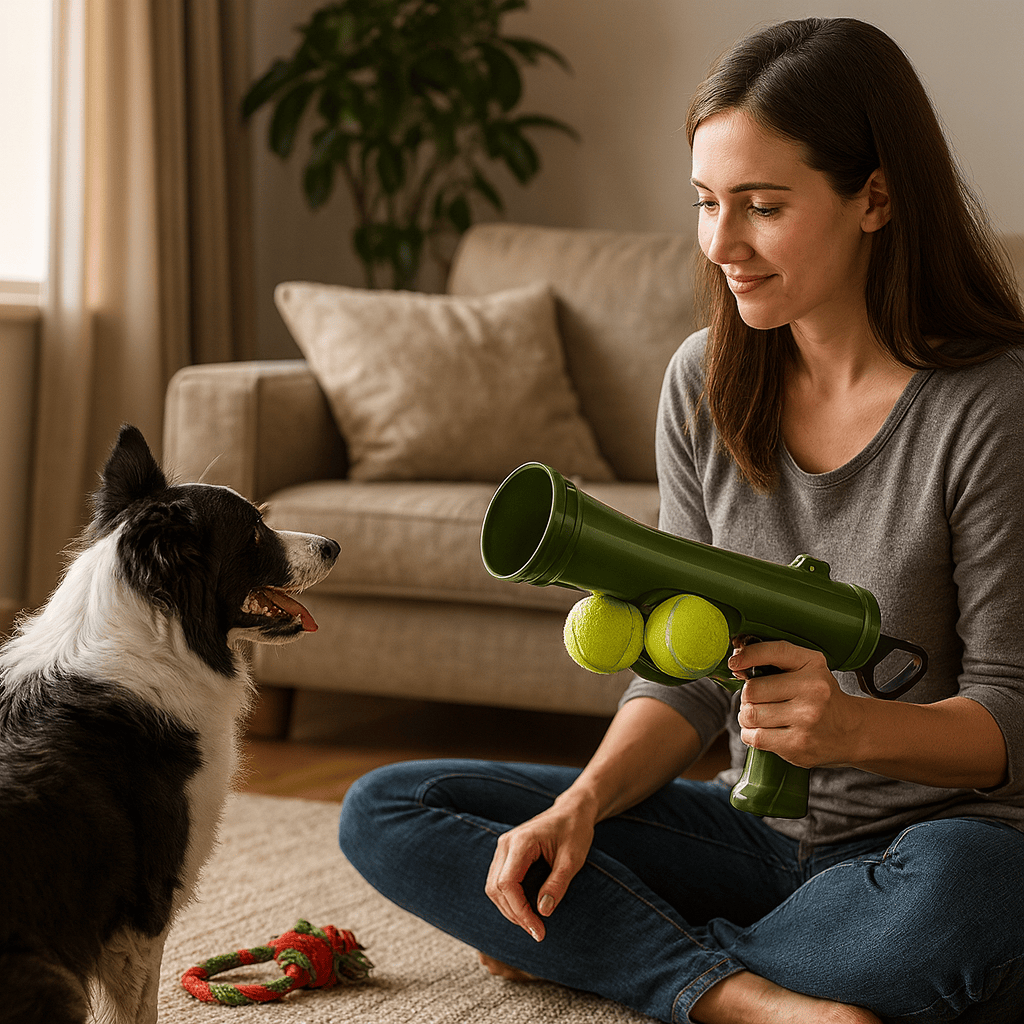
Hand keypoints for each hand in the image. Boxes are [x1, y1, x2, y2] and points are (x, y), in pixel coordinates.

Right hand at [484, 794, 595, 941]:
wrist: (572, 811)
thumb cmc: (575, 831)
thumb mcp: (573, 859)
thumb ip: (557, 883)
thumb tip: (543, 911)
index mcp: (521, 842)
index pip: (507, 883)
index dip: (520, 911)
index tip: (538, 930)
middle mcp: (506, 843)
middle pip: (496, 888)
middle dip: (514, 914)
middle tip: (537, 931)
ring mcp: (503, 847)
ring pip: (493, 887)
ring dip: (509, 909)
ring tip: (532, 923)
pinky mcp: (506, 853)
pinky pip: (498, 880)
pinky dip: (509, 899)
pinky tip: (526, 909)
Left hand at [728, 639, 864, 768]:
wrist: (853, 731)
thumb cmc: (821, 696)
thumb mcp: (808, 668)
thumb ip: (775, 659)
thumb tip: (736, 661)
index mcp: (812, 665)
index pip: (774, 652)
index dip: (748, 656)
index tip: (735, 663)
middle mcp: (812, 690)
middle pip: (752, 690)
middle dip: (747, 696)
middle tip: (755, 700)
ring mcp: (806, 720)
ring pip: (750, 715)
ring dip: (746, 716)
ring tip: (758, 715)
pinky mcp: (798, 745)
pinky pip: (756, 738)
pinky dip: (750, 734)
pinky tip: (762, 731)